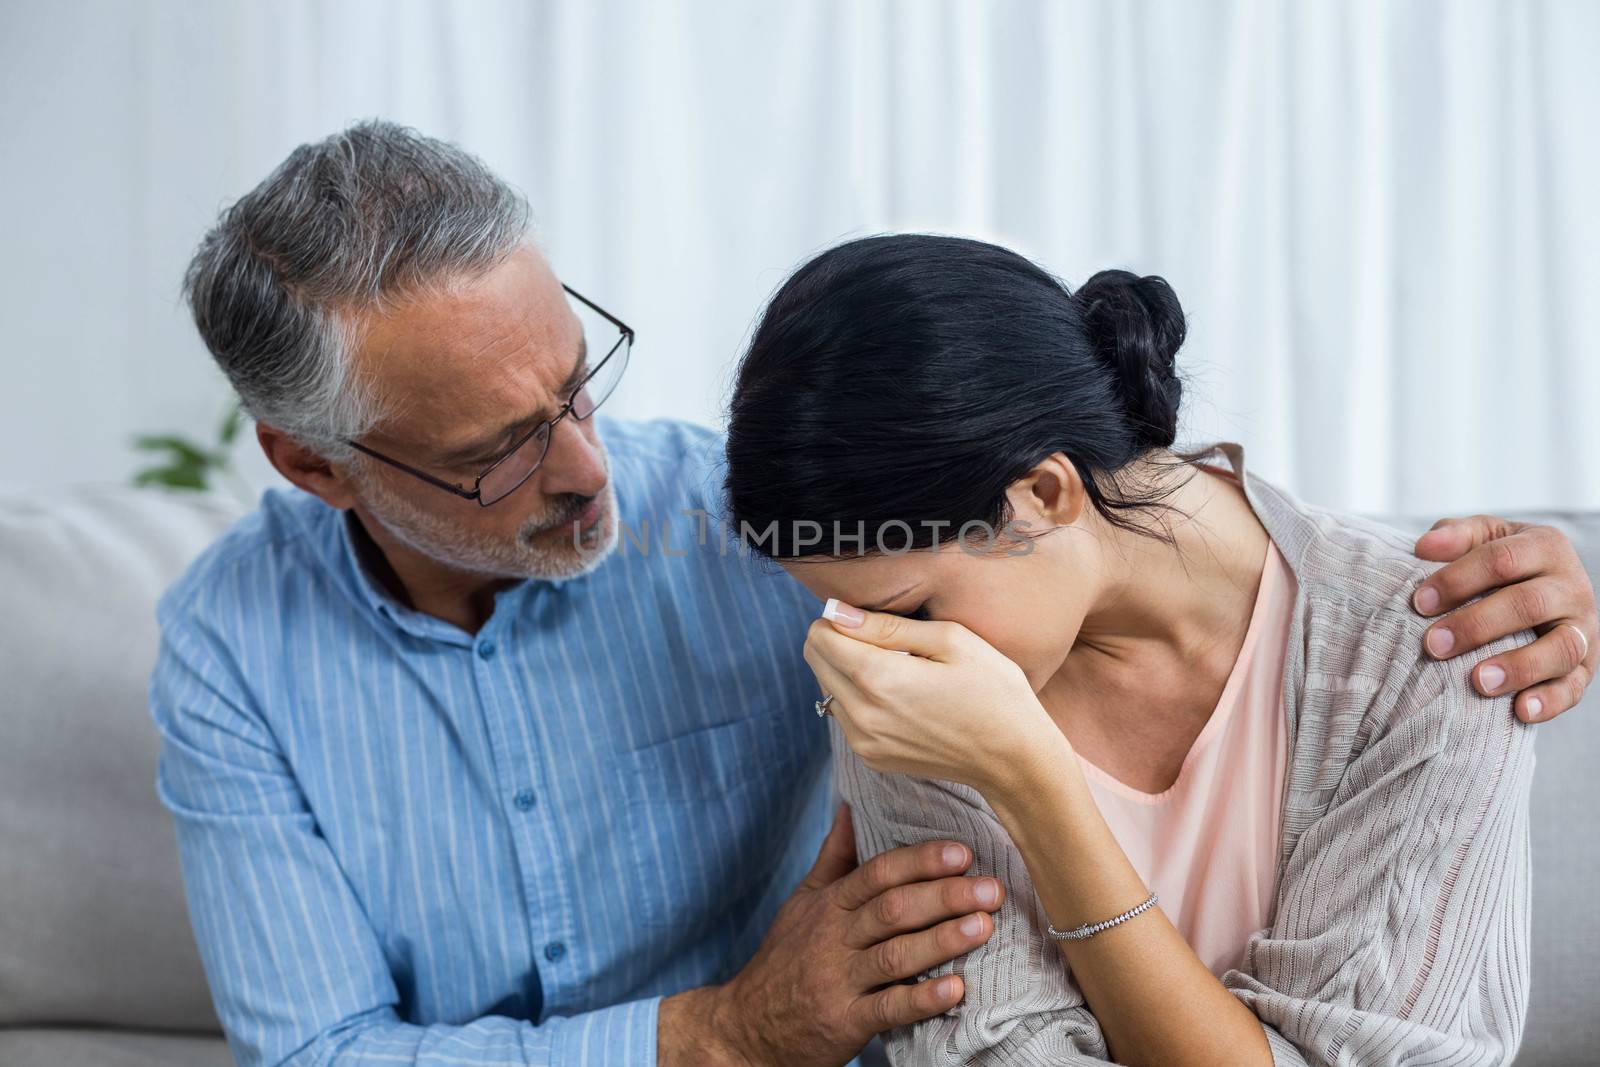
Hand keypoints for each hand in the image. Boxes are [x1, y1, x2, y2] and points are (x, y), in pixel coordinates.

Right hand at [659, 802, 1005, 1066]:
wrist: (746, 1028)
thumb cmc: (784, 960)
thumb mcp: (802, 903)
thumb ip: (833, 858)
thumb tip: (849, 807)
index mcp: (829, 905)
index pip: (877, 874)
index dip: (920, 861)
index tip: (961, 853)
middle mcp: (834, 938)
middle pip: (893, 909)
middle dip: (944, 896)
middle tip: (991, 889)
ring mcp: (839, 980)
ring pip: (895, 955)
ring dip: (942, 940)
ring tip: (984, 927)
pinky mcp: (845, 1022)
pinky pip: (888, 1008)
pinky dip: (922, 998)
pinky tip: (956, 989)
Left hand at [802, 600, 1055, 794]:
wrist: (1014, 759)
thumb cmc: (993, 690)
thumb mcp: (950, 640)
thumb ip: (886, 625)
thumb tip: (837, 612)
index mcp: (879, 679)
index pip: (820, 636)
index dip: (840, 618)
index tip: (871, 618)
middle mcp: (862, 715)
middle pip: (815, 660)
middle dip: (838, 640)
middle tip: (883, 638)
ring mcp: (864, 742)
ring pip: (826, 688)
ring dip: (847, 671)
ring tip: (896, 668)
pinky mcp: (871, 758)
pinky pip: (844, 715)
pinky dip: (860, 698)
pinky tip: (899, 696)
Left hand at [1411, 515, 1596, 721]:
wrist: (1541, 588)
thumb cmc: (1498, 563)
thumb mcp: (1483, 538)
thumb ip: (1457, 535)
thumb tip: (1424, 546)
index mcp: (1545, 547)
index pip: (1503, 559)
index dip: (1459, 579)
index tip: (1419, 602)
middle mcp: (1571, 587)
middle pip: (1528, 604)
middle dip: (1477, 625)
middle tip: (1432, 645)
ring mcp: (1583, 630)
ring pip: (1561, 648)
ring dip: (1519, 667)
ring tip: (1477, 682)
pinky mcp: (1585, 668)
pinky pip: (1574, 687)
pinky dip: (1550, 701)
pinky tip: (1520, 710)